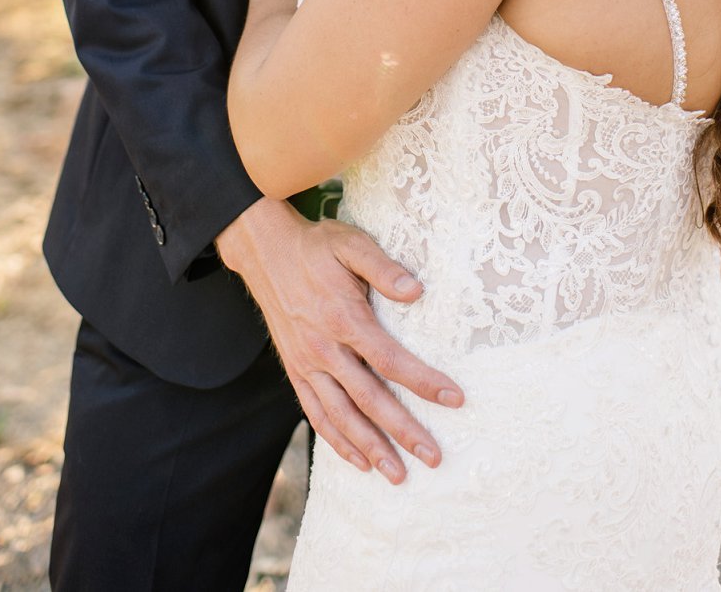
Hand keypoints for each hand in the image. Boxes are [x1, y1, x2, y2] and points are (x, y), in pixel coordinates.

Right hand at [216, 197, 463, 483]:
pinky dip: (336, 441)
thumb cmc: (317, 245)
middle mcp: (324, 349)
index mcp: (344, 318)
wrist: (266, 251)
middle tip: (434, 457)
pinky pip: (316, 413)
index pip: (390, 360)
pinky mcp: (295, 370)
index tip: (455, 399)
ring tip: (398, 475)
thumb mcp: (351, 243)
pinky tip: (358, 460)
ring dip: (370, 448)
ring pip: (341, 416)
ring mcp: (307, 363)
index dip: (423, 382)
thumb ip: (383, 268)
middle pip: (369, 399)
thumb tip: (417, 291)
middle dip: (403, 431)